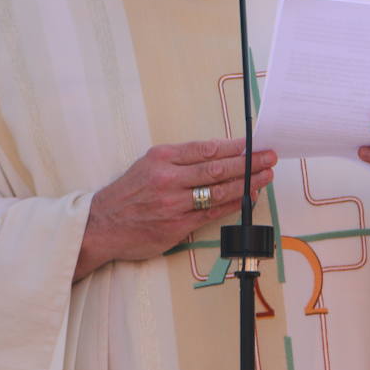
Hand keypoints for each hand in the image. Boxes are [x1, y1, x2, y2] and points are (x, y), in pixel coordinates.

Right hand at [74, 138, 276, 279]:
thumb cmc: (127, 194)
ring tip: (265, 176)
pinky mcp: (177, 226)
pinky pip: (212, 213)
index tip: (253, 144)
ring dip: (247, 183)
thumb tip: (217, 155)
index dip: (234, 147)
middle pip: (217, 168)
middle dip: (248, 162)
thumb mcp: (147, 165)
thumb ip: (179, 160)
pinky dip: (233, 204)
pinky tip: (247, 198)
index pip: (205, 149)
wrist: (101, 225)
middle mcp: (168, 179)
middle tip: (269, 157)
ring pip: (218, 191)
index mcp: (161, 158)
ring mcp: (173, 204)